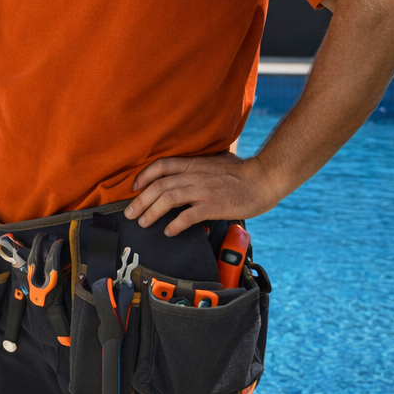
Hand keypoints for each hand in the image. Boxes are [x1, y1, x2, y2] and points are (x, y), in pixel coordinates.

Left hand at [124, 153, 285, 236]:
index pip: (161, 166)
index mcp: (194, 164)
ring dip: (151, 212)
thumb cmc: (243, 172)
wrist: (263, 179)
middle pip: (158, 186)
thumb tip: (192, 171)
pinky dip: (175, 224)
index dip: (144, 176)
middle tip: (130, 213)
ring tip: (143, 223)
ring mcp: (202, 190)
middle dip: (140, 200)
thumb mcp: (217, 161)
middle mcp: (194, 175)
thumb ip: (201, 166)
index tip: (134, 187)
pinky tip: (168, 232)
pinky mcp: (212, 205)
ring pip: (168, 199)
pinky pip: (187, 216)